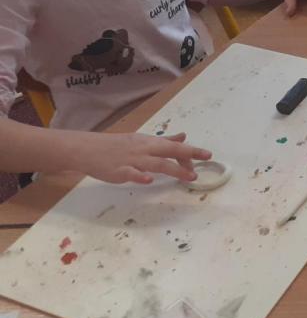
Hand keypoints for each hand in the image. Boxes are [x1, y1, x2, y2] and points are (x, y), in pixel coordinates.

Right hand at [72, 131, 211, 184]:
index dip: (190, 152)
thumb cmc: (117, 146)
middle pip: (170, 150)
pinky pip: (131, 174)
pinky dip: (140, 176)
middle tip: (207, 157)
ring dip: (174, 169)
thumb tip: (184, 136)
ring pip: (156, 163)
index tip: (204, 158)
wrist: (88, 149)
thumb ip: (164, 140)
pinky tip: (149, 180)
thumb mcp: (142, 140)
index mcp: (150, 142)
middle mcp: (144, 149)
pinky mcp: (119, 171)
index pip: (174, 146)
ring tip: (190, 176)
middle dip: (189, 154)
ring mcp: (132, 160)